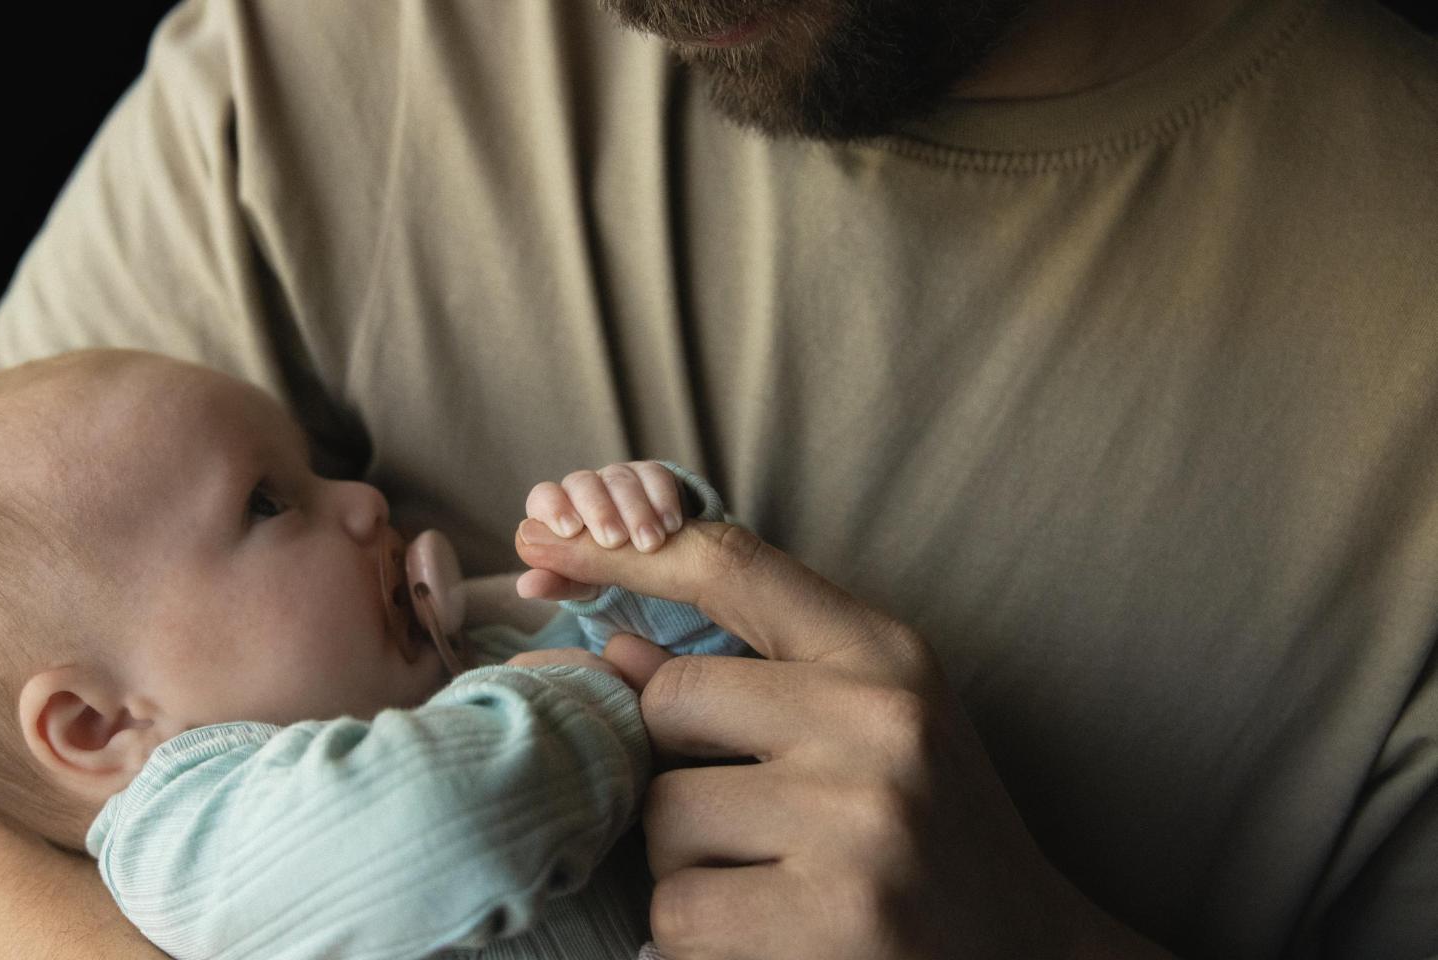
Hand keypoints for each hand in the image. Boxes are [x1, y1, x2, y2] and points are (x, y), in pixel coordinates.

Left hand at [515, 520, 1173, 959]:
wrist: (1035, 957)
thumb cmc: (931, 830)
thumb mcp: (866, 725)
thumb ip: (750, 679)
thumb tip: (607, 650)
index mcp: (887, 657)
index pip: (731, 566)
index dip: (621, 550)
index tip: (539, 533)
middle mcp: (880, 724)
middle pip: (666, 708)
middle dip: (673, 769)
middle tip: (743, 818)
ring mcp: (860, 822)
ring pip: (662, 822)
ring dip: (686, 865)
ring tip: (769, 883)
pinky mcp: (836, 919)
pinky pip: (678, 914)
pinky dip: (698, 937)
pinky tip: (768, 935)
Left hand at [518, 461, 684, 602]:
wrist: (649, 561)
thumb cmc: (601, 571)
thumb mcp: (581, 584)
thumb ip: (556, 583)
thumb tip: (526, 586)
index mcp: (557, 509)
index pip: (544, 497)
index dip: (553, 509)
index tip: (570, 531)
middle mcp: (584, 488)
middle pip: (582, 483)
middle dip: (598, 511)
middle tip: (614, 542)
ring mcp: (617, 477)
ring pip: (619, 479)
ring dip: (635, 511)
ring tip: (648, 545)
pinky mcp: (651, 475)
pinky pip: (654, 475)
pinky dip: (662, 499)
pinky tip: (670, 525)